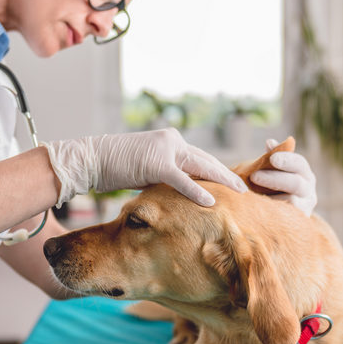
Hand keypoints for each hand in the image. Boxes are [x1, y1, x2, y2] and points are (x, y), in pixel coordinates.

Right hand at [42, 128, 247, 206]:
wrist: (92, 159)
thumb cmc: (116, 167)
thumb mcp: (147, 170)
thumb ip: (167, 176)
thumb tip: (182, 192)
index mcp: (173, 143)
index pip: (203, 159)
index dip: (221, 172)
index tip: (238, 184)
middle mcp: (173, 142)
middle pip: (208, 161)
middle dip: (230, 176)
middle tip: (250, 189)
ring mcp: (165, 150)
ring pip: (201, 167)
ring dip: (223, 181)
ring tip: (242, 194)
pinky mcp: (155, 163)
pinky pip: (181, 179)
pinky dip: (196, 191)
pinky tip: (211, 201)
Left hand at [248, 139, 316, 215]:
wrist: (277, 216)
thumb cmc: (272, 187)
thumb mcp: (272, 170)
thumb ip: (272, 156)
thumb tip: (270, 142)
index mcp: (304, 173)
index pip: (300, 164)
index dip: (287, 160)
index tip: (272, 158)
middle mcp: (309, 191)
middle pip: (296, 183)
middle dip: (274, 179)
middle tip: (254, 176)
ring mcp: (306, 208)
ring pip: (291, 201)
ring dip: (270, 196)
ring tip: (251, 193)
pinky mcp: (297, 222)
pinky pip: (285, 216)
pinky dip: (271, 210)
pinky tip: (257, 206)